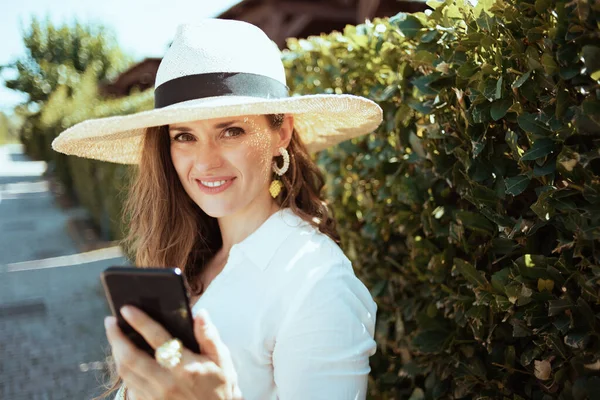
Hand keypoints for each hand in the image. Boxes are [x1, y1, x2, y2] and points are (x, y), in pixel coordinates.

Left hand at [105, 306, 241, 399]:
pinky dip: (124, 371)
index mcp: (185, 367)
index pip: (157, 339)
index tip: (127, 309)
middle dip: (116, 337)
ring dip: (115, 352)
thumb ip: (209, 336)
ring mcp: (155, 396)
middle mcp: (166, 382)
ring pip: (125, 373)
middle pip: (130, 357)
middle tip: (110, 321)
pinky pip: (129, 387)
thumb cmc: (219, 387)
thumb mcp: (222, 360)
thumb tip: (200, 313)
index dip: (140, 322)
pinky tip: (124, 360)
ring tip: (114, 337)